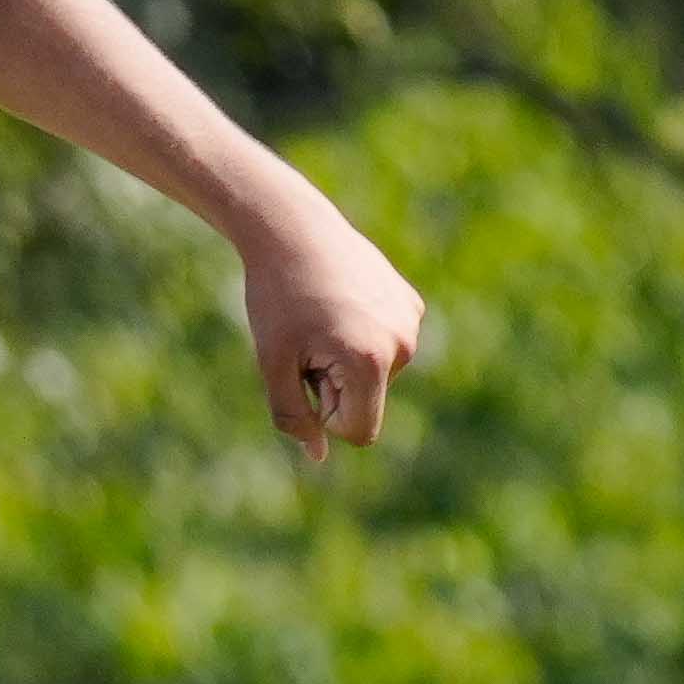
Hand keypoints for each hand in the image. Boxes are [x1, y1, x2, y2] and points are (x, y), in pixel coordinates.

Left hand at [240, 191, 425, 462]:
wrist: (292, 227)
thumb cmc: (275, 298)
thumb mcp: (273, 363)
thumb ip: (293, 416)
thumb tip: (319, 456)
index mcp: (370, 362)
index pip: (358, 432)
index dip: (323, 416)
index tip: (303, 376)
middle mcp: (402, 343)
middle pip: (366, 402)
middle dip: (333, 386)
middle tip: (307, 339)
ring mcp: (410, 321)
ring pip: (375, 374)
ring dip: (345, 361)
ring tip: (322, 318)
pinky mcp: (411, 303)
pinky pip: (384, 345)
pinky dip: (360, 336)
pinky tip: (339, 301)